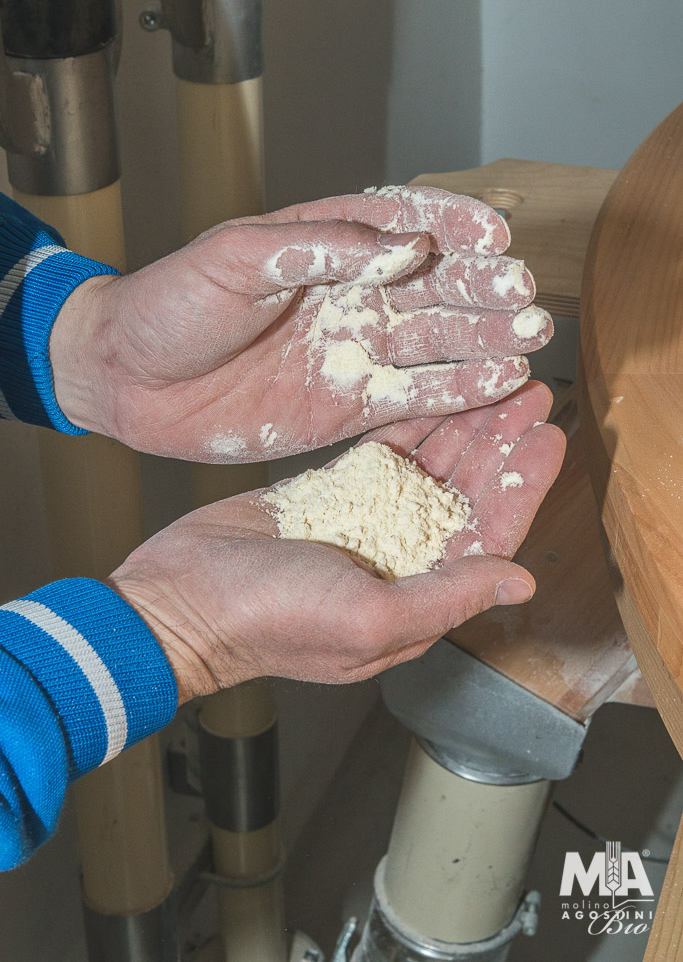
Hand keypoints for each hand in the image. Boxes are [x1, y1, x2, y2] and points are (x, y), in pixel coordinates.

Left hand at [51, 187, 551, 462]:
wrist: (131, 380)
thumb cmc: (171, 305)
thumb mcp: (235, 258)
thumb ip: (318, 246)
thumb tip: (405, 244)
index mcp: (326, 245)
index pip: (404, 223)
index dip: (453, 225)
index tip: (494, 231)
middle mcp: (352, 296)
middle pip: (435, 286)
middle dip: (483, 288)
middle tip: (524, 293)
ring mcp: (354, 352)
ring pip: (436, 342)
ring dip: (485, 338)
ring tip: (531, 336)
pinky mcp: (349, 405)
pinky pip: (414, 397)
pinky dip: (457, 391)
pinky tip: (499, 382)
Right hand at [107, 381, 564, 703]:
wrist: (184, 597)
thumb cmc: (271, 622)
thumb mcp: (369, 619)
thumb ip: (447, 598)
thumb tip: (521, 581)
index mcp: (418, 596)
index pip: (489, 537)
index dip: (523, 487)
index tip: (548, 439)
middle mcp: (401, 559)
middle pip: (467, 494)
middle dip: (501, 446)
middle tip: (530, 394)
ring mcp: (367, 522)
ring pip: (431, 468)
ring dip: (465, 429)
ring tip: (496, 384)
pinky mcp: (333, 491)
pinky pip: (384, 453)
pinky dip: (413, 425)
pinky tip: (439, 395)